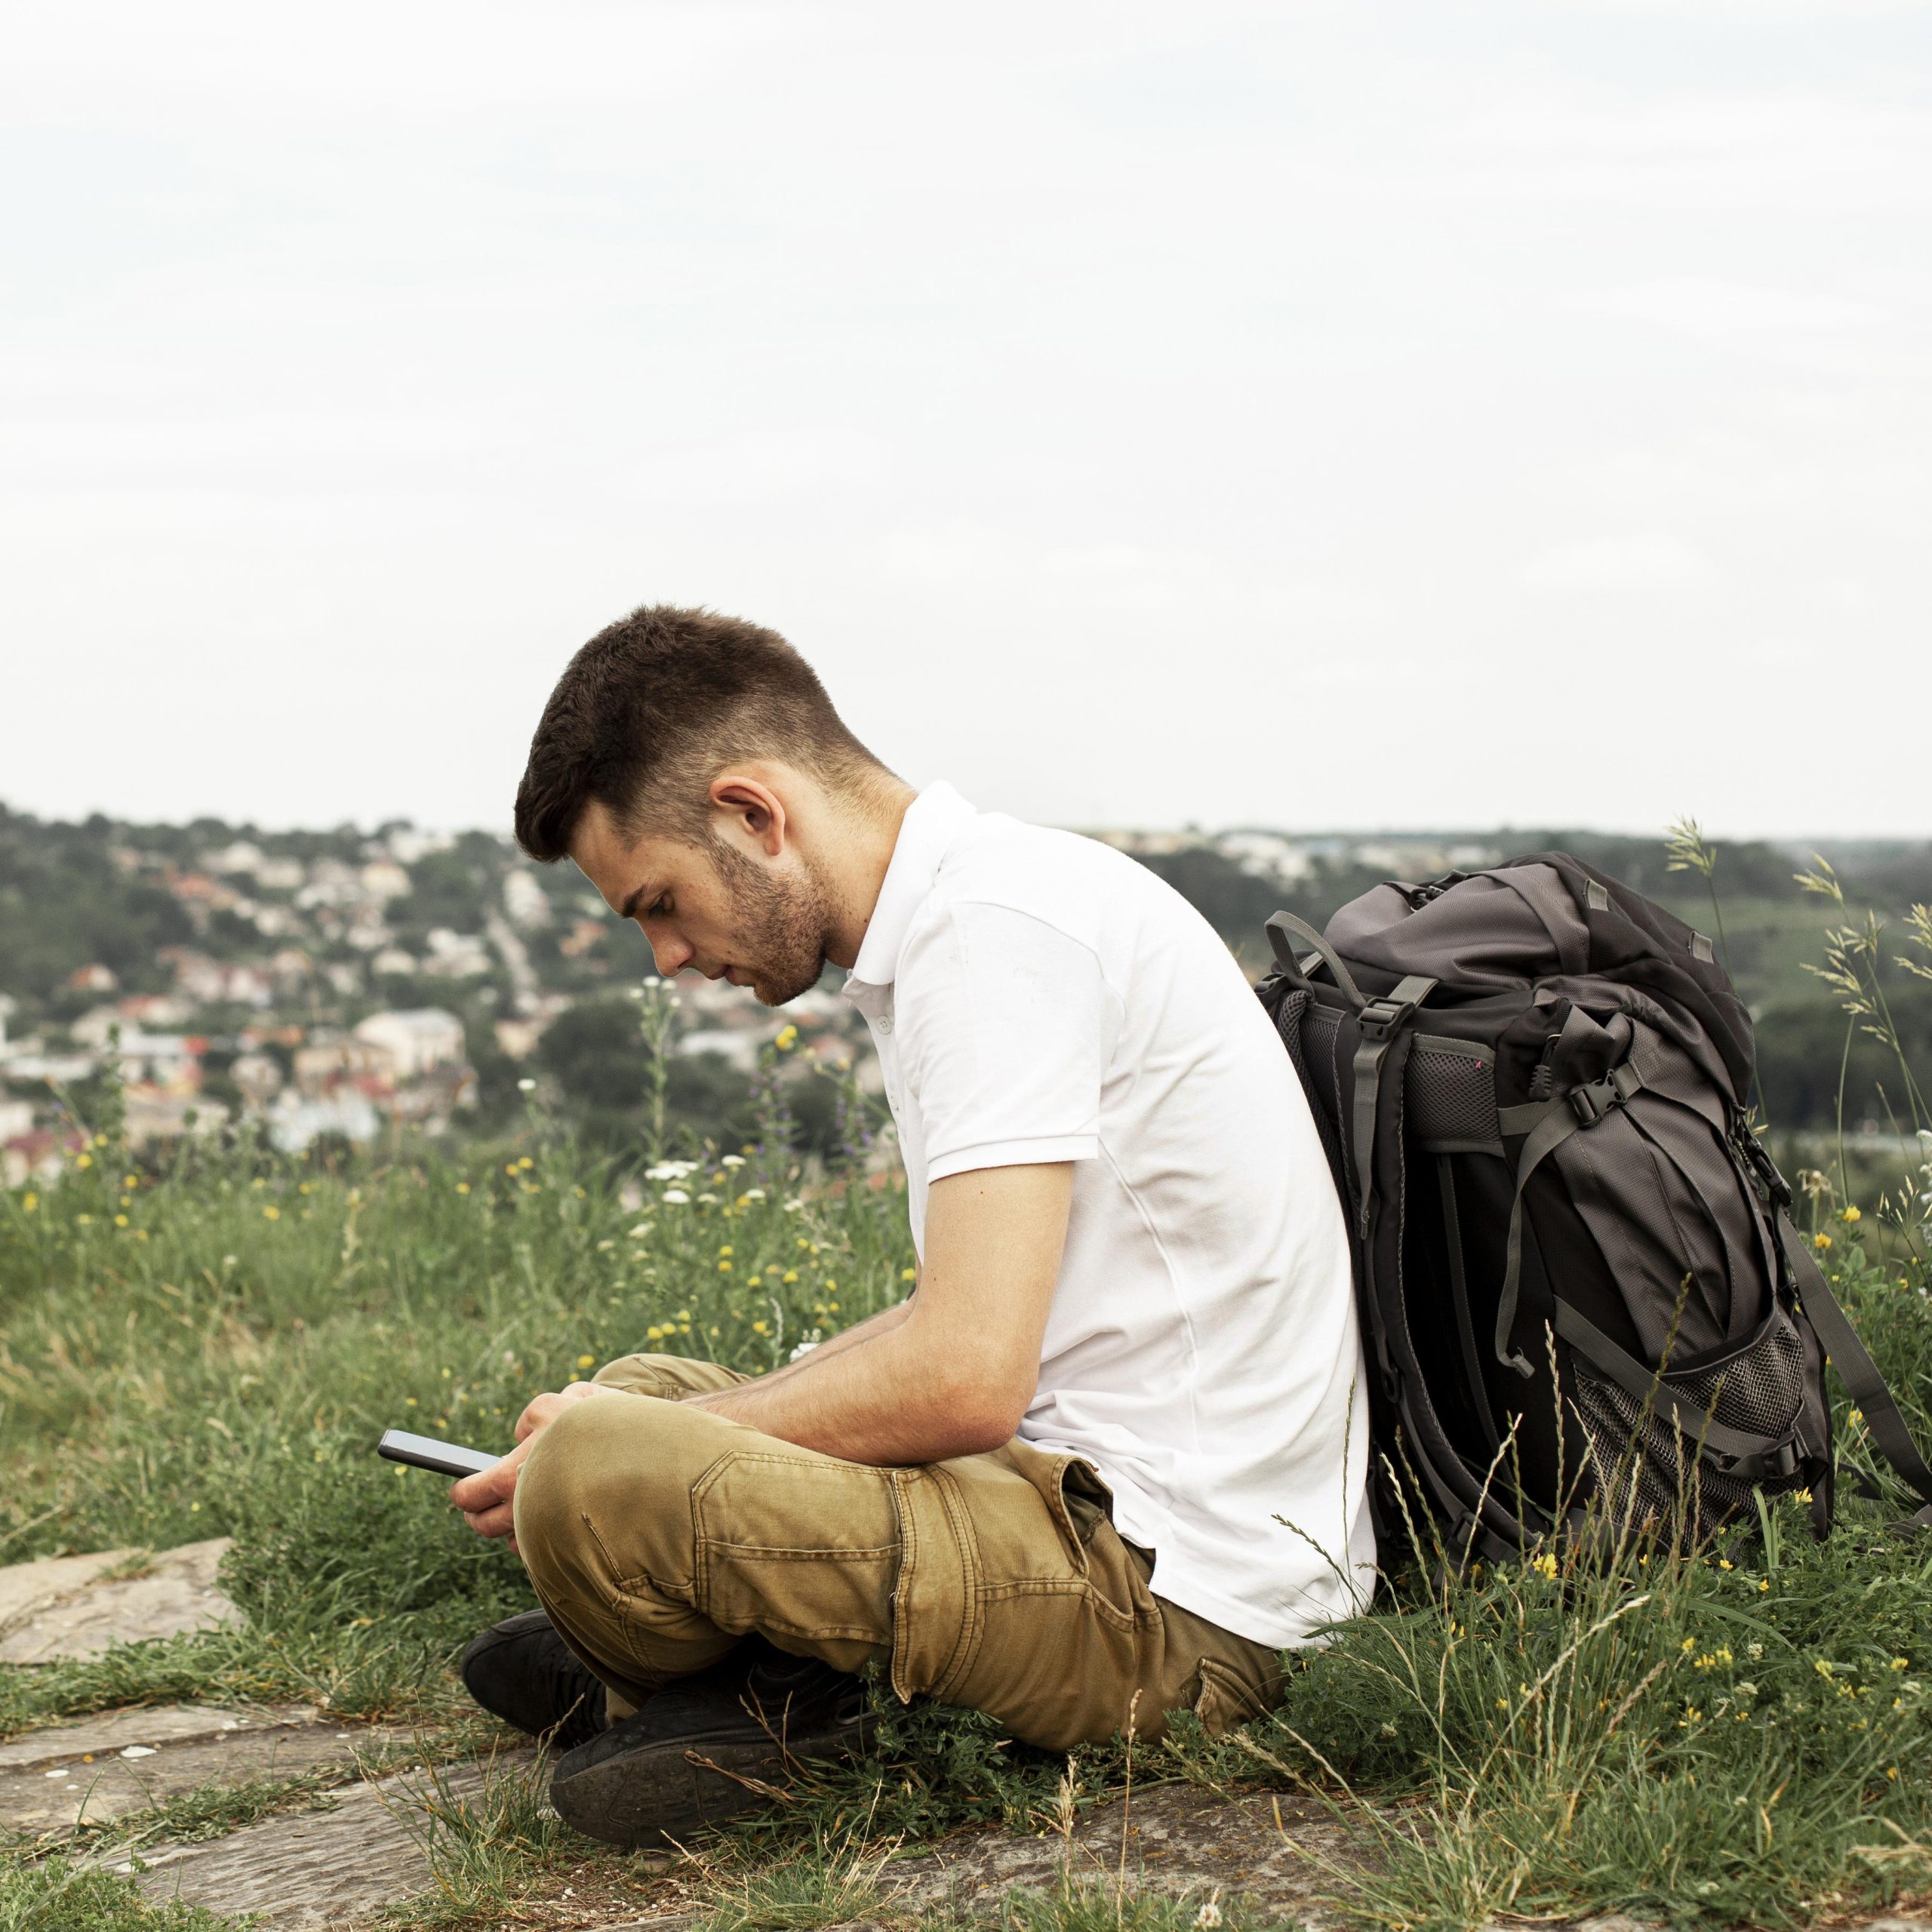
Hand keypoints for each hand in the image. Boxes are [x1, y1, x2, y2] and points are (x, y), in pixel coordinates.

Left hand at [448, 1383, 611, 1549]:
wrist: (657, 1466)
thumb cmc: (610, 1429)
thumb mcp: (567, 1402)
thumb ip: (536, 1416)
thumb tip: (524, 1435)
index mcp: (512, 1476)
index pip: (470, 1494)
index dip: (463, 1491)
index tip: (464, 1490)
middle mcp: (524, 1511)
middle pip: (485, 1526)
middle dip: (479, 1516)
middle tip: (483, 1506)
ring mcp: (546, 1534)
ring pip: (514, 1540)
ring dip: (515, 1527)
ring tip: (528, 1508)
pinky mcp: (569, 1550)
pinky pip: (544, 1551)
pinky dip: (544, 1538)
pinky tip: (556, 1521)